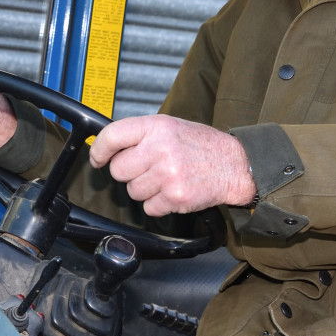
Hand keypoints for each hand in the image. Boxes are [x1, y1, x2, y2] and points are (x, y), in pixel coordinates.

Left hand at [88, 115, 255, 216]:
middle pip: (119, 170)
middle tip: (149, 169)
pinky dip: (159, 204)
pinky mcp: (175, 197)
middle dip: (130, 173)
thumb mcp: (172, 127)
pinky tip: (174, 191)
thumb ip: (143, 135)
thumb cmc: (203, 146)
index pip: (112, 136)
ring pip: (133, 192)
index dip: (99, 150)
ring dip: (146, 190)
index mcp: (158, 127)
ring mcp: (167, 174)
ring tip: (167, 179)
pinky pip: (149, 208)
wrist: (236, 165)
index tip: (98, 158)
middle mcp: (160, 148)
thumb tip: (110, 148)